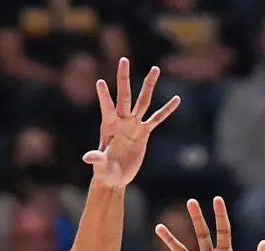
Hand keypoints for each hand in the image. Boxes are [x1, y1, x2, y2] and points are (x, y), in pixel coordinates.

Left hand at [82, 57, 178, 186]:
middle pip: (124, 96)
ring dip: (149, 85)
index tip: (100, 82)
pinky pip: (157, 119)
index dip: (104, 97)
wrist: (114, 176)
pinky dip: (167, 110)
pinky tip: (177, 99)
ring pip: (143, 101)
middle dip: (124, 78)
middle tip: (124, 59)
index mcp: (108, 125)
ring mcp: (133, 125)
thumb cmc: (104, 171)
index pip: (106, 107)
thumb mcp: (100, 166)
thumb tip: (87, 157)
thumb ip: (96, 159)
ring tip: (156, 68)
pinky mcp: (144, 133)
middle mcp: (121, 121)